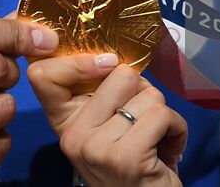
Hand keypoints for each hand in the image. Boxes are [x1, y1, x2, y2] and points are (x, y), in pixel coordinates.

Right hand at [28, 54, 186, 185]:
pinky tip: (170, 150)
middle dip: (144, 93)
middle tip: (144, 123)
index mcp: (65, 123)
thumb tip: (121, 56)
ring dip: (165, 115)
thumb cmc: (136, 163)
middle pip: (119, 74)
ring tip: (157, 140)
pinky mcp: (124, 157)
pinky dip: (177, 128)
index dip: (78, 60)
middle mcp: (73, 136)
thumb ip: (107, 94)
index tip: (108, 65)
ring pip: (148, 94)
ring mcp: (95, 148)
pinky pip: (162, 115)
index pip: (43, 74)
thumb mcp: (109, 127)